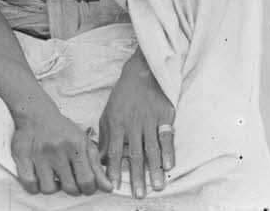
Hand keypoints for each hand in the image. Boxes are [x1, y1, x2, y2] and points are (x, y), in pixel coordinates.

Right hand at [11, 106, 111, 196]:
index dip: (88, 189)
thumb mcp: (84, 143)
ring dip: (53, 188)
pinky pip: (28, 183)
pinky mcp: (22, 154)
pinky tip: (39, 179)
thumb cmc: (63, 130)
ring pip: (48, 189)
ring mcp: (38, 153)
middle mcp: (57, 148)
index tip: (85, 185)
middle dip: (73, 189)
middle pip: (69, 188)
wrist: (37, 113)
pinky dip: (34, 187)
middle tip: (69, 180)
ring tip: (54, 178)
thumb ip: (97, 167)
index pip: (87, 181)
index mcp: (75, 145)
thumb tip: (109, 189)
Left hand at [98, 51, 175, 198]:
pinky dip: (168, 152)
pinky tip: (170, 166)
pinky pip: (166, 137)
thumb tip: (100, 157)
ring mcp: (149, 121)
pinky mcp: (164, 118)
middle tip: (138, 195)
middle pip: (135, 154)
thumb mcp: (108, 113)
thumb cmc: (123, 97)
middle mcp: (132, 124)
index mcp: (116, 123)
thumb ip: (105, 135)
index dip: (114, 169)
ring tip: (157, 186)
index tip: (113, 186)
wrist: (141, 74)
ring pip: (152, 149)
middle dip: (136, 176)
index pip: (114, 151)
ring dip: (154, 169)